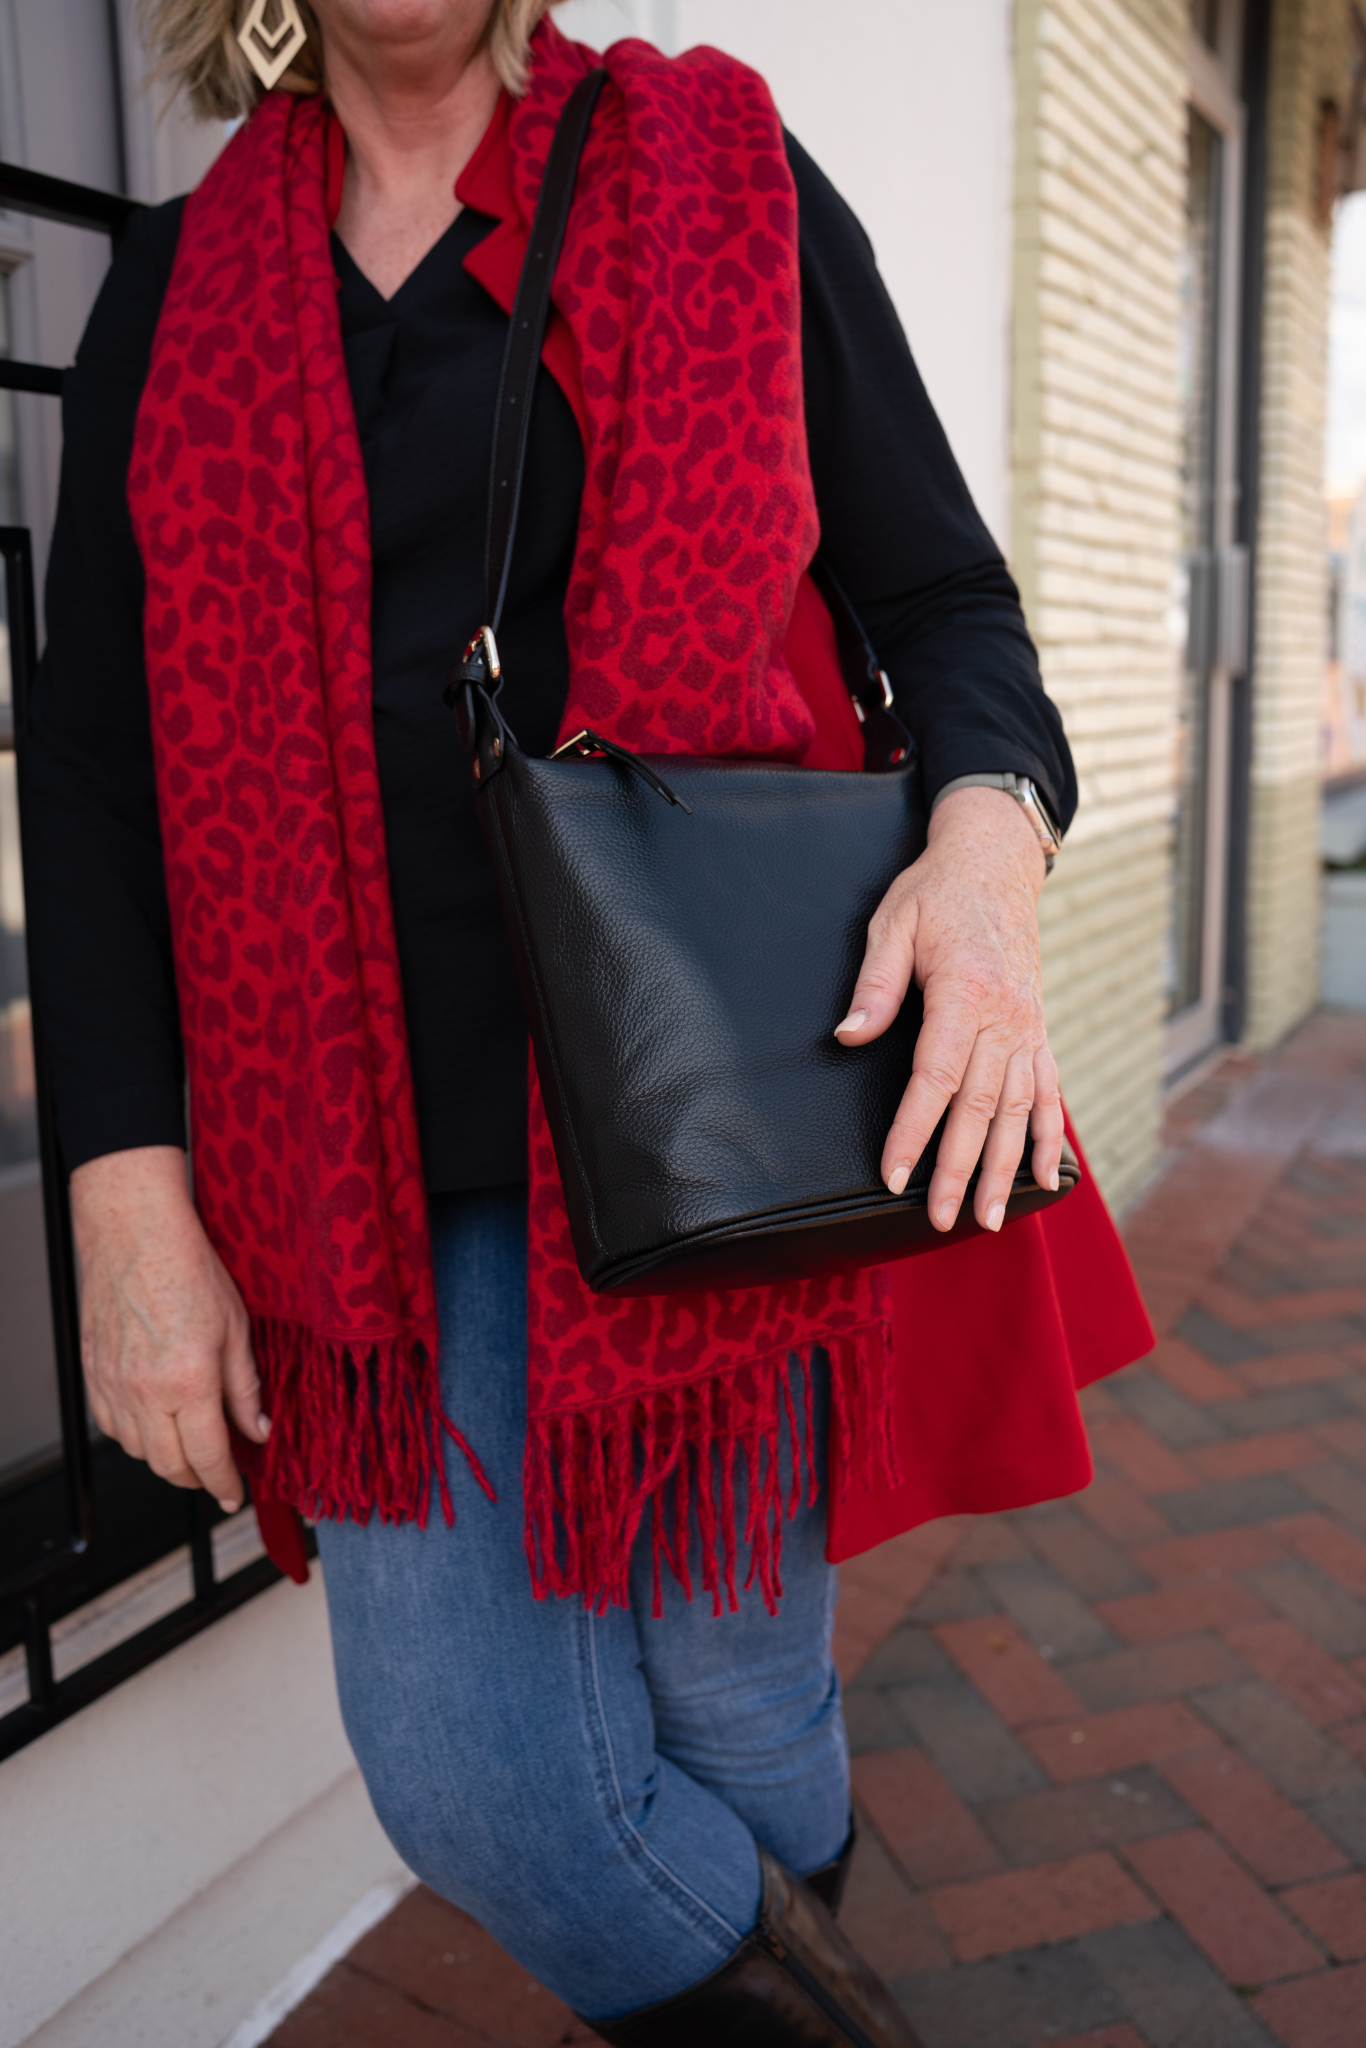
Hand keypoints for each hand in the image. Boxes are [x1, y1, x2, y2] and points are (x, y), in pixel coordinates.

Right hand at [70, 1146, 268, 1509]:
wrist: (135, 1234)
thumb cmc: (188, 1269)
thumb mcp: (236, 1327)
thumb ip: (245, 1388)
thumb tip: (259, 1429)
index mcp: (188, 1381)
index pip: (207, 1456)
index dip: (223, 1483)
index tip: (233, 1494)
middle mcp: (145, 1391)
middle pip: (169, 1465)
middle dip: (196, 1478)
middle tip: (217, 1473)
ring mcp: (114, 1385)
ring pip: (138, 1451)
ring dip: (166, 1459)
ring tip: (190, 1445)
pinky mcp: (94, 1374)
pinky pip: (112, 1426)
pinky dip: (135, 1436)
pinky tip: (155, 1423)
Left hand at [834, 785, 1062, 1231]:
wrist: (994, 862)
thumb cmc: (935, 892)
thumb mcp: (892, 923)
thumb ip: (875, 985)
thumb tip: (848, 1036)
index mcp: (965, 993)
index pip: (936, 1078)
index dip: (914, 1131)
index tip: (893, 1175)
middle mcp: (1006, 1017)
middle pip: (981, 1107)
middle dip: (961, 1169)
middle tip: (943, 1219)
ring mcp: (1028, 1026)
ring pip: (1019, 1109)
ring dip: (1006, 1168)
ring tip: (991, 1217)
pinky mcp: (1038, 1028)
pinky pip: (1049, 1089)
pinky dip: (1047, 1136)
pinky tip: (1045, 1178)